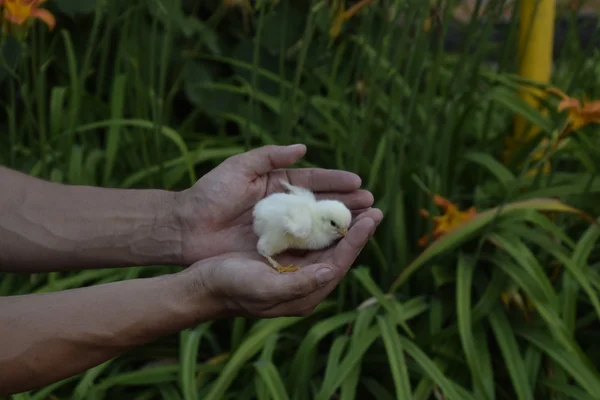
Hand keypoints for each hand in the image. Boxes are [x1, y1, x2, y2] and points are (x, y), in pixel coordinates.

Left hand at [175, 144, 374, 264]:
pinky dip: (321, 247)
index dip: (335, 182)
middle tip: (371, 204)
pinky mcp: (274, 250)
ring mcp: (280, 230)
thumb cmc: (210, 194)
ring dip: (339, 226)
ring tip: (364, 223)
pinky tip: (340, 246)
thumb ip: (269, 156)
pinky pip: (301, 248)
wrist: (185, 227)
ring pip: (316, 227)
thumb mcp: (239, 167)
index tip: (358, 182)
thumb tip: (303, 148)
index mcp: (277, 185)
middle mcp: (283, 207)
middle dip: (345, 204)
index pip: (313, 181)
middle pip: (320, 205)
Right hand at [179, 208, 382, 317]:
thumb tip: (333, 270)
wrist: (201, 286)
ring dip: (341, 224)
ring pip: (325, 244)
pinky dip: (320, 223)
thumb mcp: (264, 288)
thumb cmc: (230, 288)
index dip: (357, 240)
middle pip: (338, 253)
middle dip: (356, 230)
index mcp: (304, 294)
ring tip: (358, 204)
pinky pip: (308, 239)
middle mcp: (303, 283)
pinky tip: (325, 208)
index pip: (339, 263)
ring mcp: (293, 270)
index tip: (372, 217)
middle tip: (374, 207)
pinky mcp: (281, 259)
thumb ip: (300, 284)